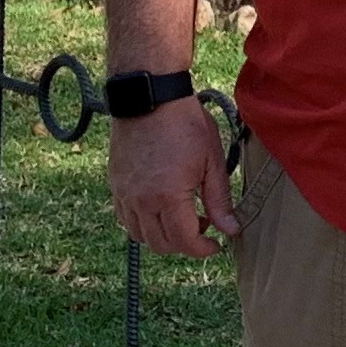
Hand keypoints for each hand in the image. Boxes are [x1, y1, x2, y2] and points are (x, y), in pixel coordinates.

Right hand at [112, 97, 240, 257]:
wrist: (150, 96)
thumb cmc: (185, 124)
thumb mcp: (212, 161)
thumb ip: (220, 200)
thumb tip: (230, 230)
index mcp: (167, 197)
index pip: (184, 242)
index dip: (203, 250)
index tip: (216, 244)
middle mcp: (141, 201)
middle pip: (161, 245)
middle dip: (185, 245)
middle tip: (203, 227)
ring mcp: (124, 193)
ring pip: (139, 236)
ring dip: (162, 236)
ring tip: (182, 217)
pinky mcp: (115, 184)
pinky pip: (125, 218)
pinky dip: (142, 223)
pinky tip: (159, 208)